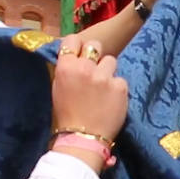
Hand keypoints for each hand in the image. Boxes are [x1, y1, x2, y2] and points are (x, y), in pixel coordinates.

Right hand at [51, 37, 128, 168]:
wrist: (83, 138)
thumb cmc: (67, 116)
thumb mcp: (58, 88)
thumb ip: (67, 69)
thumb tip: (75, 57)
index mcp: (66, 67)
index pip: (73, 40)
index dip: (78, 46)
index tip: (81, 54)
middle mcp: (85, 68)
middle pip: (95, 45)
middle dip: (96, 55)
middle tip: (95, 69)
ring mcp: (104, 76)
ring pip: (111, 61)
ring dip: (108, 71)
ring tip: (104, 88)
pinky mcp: (120, 87)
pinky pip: (121, 79)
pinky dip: (118, 88)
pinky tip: (112, 100)